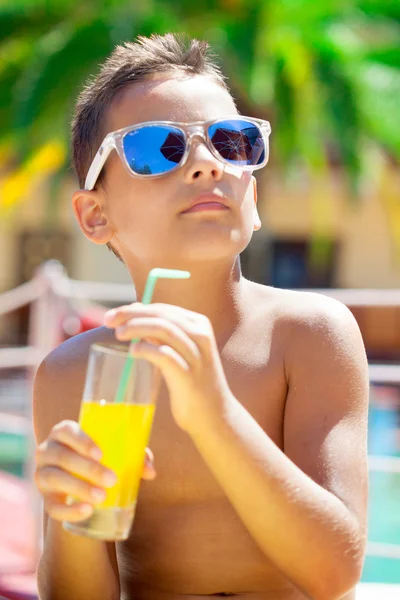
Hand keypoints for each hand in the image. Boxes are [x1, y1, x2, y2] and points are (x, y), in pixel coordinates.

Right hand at [35, 420, 155, 521]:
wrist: (82, 484)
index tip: (101, 453)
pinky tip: (87, 511)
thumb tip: (150, 471)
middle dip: (87, 468)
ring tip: (102, 497)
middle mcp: (48, 450)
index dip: (81, 440)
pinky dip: (68, 510)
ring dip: (78, 488)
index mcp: (64, 433)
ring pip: (54, 479)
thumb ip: (134, 456)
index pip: (66, 430)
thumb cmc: (102, 459)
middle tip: (111, 479)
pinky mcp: (45, 498)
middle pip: (62, 456)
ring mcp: (42, 474)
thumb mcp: (115, 453)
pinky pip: (51, 507)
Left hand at [104, 303, 233, 433]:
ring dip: (137, 328)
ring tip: (119, 334)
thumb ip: (162, 335)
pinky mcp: (190, 375)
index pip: (162, 309)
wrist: (214, 415)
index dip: (135, 309)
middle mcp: (200, 335)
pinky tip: (133, 351)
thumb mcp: (179, 352)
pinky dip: (147, 349)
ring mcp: (197, 355)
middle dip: (131, 314)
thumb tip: (134, 314)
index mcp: (198, 325)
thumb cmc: (191, 382)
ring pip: (164, 330)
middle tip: (108, 320)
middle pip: (161, 315)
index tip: (112, 315)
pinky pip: (165, 355)